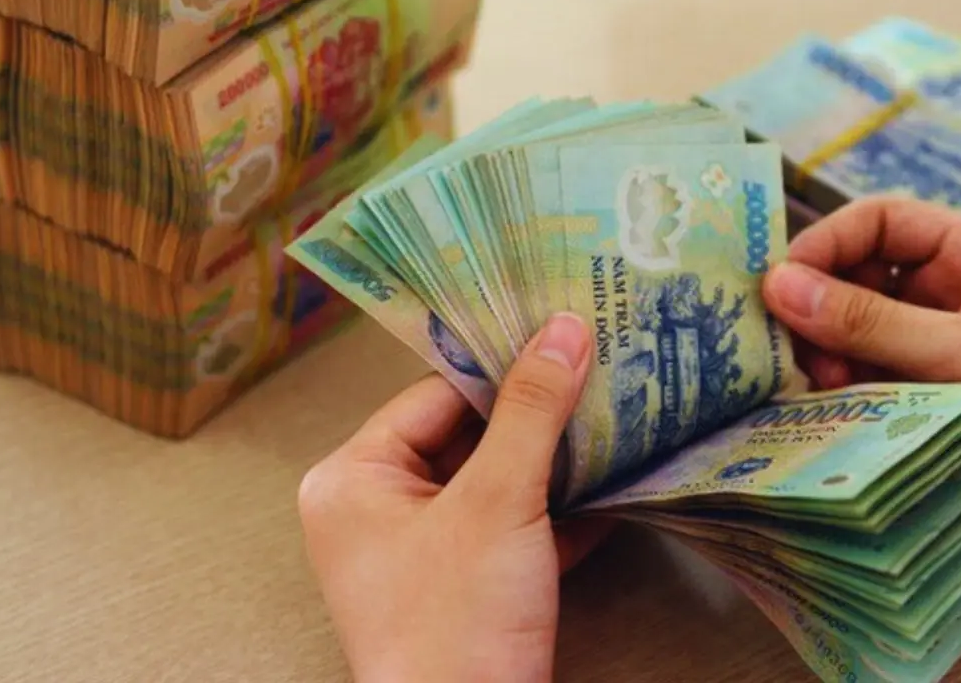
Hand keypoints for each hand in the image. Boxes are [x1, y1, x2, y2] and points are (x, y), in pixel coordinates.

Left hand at [298, 313, 611, 682]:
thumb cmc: (454, 630)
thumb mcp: (497, 502)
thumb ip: (531, 412)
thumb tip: (560, 331)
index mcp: (353, 482)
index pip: (433, 394)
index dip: (498, 365)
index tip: (555, 333)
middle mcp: (376, 513)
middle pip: (464, 435)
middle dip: (533, 414)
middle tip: (591, 369)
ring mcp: (420, 554)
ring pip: (494, 482)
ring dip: (551, 461)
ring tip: (608, 418)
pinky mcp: (463, 587)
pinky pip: (511, 528)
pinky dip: (556, 512)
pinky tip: (608, 488)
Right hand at [762, 197, 960, 605]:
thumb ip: (867, 322)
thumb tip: (775, 283)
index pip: (882, 222)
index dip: (827, 243)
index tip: (779, 285)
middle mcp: (956, 296)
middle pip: (861, 277)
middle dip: (823, 308)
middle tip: (801, 354)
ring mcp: (940, 353)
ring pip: (857, 335)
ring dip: (830, 356)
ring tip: (825, 390)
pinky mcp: (929, 406)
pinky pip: (868, 385)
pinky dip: (842, 395)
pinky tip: (827, 415)